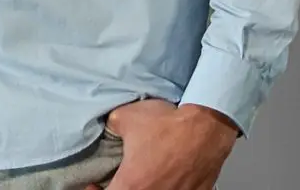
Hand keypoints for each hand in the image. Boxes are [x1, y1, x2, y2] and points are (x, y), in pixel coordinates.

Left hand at [85, 98, 238, 189]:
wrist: (204, 127)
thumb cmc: (167, 124)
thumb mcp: (125, 116)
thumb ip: (111, 127)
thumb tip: (108, 130)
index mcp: (130, 185)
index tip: (94, 185)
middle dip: (121, 189)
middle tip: (119, 181)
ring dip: (145, 188)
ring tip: (145, 178)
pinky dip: (168, 187)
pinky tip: (166, 179)